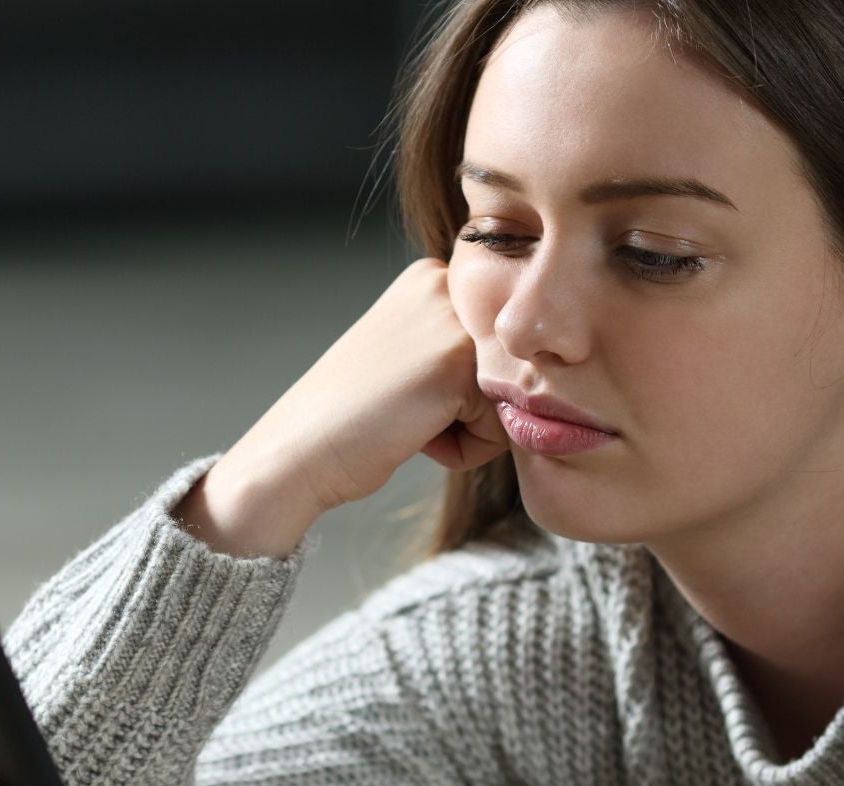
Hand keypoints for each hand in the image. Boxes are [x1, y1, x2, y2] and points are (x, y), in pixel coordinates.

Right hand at [216, 257, 508, 517]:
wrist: (298, 451)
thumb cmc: (352, 418)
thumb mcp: (409, 355)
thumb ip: (462, 345)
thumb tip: (546, 361)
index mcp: (432, 276)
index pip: (501, 347)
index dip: (462, 388)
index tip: (405, 390)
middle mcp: (446, 284)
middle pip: (512, 370)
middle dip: (470, 408)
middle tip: (404, 408)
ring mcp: (453, 320)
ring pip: (511, 399)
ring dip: (468, 429)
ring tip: (408, 420)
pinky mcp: (457, 364)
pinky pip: (501, 429)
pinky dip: (462, 450)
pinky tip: (410, 433)